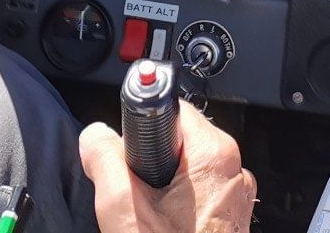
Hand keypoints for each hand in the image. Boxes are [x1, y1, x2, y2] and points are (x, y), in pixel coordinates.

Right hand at [80, 103, 255, 232]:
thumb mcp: (122, 208)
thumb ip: (104, 159)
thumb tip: (95, 136)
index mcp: (214, 155)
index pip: (172, 109)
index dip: (140, 129)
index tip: (127, 150)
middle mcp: (233, 170)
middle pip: (178, 142)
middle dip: (148, 164)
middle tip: (134, 197)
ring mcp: (234, 197)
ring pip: (186, 172)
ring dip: (161, 189)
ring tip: (149, 221)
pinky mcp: (230, 218)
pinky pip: (197, 196)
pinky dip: (176, 208)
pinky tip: (162, 231)